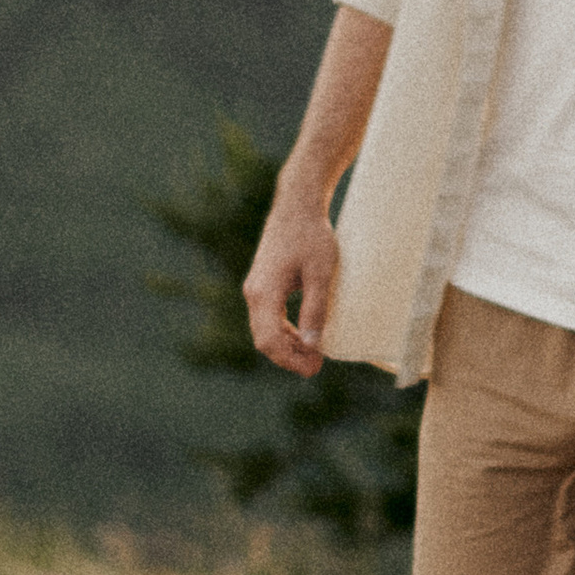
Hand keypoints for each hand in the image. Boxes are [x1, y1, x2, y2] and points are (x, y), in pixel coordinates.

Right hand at [245, 194, 337, 376]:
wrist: (297, 205)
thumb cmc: (311, 235)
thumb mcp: (320, 273)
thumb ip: (316, 308)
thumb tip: (314, 345)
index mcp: (264, 292)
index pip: (269, 340)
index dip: (290, 360)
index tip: (313, 368)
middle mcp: (254, 293)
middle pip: (265, 339)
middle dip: (289, 357)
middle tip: (317, 366)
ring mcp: (256, 288)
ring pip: (266, 329)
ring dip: (288, 345)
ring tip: (314, 355)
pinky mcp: (263, 284)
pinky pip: (269, 317)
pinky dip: (285, 331)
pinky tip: (304, 335)